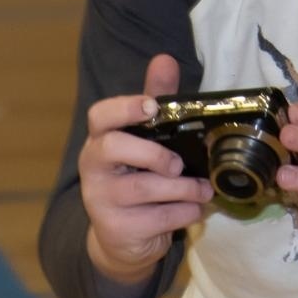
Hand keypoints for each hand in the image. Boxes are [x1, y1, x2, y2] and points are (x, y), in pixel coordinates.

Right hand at [78, 54, 213, 284]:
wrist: (122, 238)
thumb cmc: (137, 176)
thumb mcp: (146, 139)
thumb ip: (155, 100)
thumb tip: (165, 59)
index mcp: (100, 140)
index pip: (99, 116)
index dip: (124, 107)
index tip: (151, 106)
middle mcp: (93, 168)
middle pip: (113, 148)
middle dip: (153, 153)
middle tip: (179, 164)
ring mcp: (101, 200)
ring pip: (144, 188)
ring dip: (183, 188)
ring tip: (204, 190)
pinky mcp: (117, 229)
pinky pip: (157, 218)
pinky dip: (184, 212)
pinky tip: (195, 209)